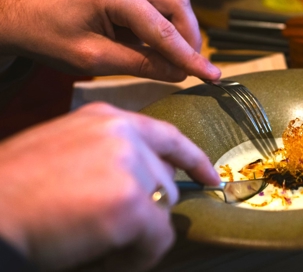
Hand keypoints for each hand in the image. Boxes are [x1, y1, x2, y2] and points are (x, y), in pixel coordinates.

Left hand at [0, 0, 220, 81]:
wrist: (14, 15)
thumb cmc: (45, 37)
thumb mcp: (94, 58)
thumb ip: (141, 64)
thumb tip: (178, 74)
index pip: (164, 31)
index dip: (191, 58)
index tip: (213, 76)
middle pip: (178, 3)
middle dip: (191, 36)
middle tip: (192, 66)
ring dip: (180, 27)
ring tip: (177, 56)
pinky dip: (164, 20)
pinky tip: (158, 40)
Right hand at [0, 102, 220, 270]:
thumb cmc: (18, 187)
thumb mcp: (66, 150)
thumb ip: (108, 155)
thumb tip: (142, 180)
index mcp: (108, 119)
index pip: (168, 136)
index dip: (193, 159)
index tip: (210, 176)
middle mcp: (125, 134)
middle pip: (165, 181)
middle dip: (145, 210)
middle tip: (110, 228)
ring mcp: (131, 164)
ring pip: (162, 210)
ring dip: (139, 233)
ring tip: (99, 241)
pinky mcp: (132, 201)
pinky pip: (158, 239)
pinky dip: (138, 256)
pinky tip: (106, 256)